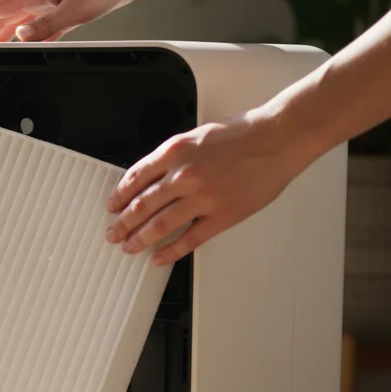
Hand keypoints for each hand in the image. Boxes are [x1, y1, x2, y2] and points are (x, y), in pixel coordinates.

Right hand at [0, 0, 145, 42]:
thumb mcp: (75, 8)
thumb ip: (46, 25)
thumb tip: (20, 35)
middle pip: (1, 17)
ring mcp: (50, 3)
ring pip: (17, 23)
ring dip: (1, 37)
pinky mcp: (63, 10)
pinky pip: (37, 28)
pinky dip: (27, 40)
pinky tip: (23, 48)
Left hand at [105, 109, 314, 265]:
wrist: (278, 138)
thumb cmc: (242, 134)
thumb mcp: (196, 136)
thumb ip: (172, 158)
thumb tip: (150, 179)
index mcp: (174, 152)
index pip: (134, 179)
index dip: (119, 196)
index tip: (112, 206)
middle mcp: (183, 176)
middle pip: (142, 206)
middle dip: (122, 223)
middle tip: (112, 233)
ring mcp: (203, 198)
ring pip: (160, 225)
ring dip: (139, 239)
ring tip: (128, 247)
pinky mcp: (222, 215)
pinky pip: (189, 239)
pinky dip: (171, 251)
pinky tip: (159, 258)